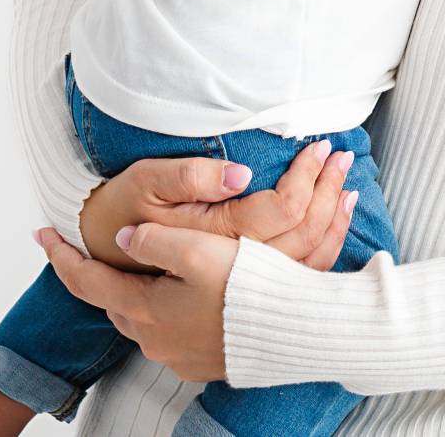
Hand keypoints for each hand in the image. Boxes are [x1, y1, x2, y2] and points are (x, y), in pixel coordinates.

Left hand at [37, 222, 235, 382]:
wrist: (293, 331)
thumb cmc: (248, 288)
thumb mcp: (197, 249)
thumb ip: (156, 240)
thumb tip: (127, 238)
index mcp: (146, 309)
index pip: (86, 281)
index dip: (61, 255)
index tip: (42, 234)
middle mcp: (156, 339)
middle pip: (117, 300)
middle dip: (107, 275)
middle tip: (104, 250)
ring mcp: (180, 355)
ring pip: (148, 317)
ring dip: (147, 293)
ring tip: (158, 267)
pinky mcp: (205, 361)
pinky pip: (177, 332)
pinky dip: (176, 311)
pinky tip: (197, 295)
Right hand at [78, 138, 359, 273]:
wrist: (98, 261)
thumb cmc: (121, 212)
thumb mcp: (144, 185)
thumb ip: (189, 178)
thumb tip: (241, 174)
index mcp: (211, 241)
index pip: (277, 209)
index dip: (305, 177)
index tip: (321, 148)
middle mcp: (231, 273)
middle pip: (300, 233)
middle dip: (327, 191)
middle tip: (342, 155)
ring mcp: (238, 291)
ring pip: (304, 257)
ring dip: (330, 217)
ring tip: (345, 182)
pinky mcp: (239, 297)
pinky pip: (296, 275)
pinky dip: (321, 244)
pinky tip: (332, 220)